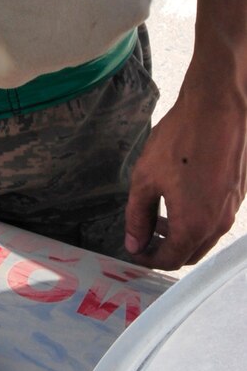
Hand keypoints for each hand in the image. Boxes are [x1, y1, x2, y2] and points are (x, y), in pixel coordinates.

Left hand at [124, 68, 246, 267]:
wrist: (216, 110)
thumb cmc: (180, 141)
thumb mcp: (146, 178)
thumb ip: (137, 216)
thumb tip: (134, 242)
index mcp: (194, 226)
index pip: (170, 259)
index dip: (148, 258)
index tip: (134, 248)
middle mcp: (218, 224)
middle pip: (189, 254)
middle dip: (164, 250)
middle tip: (143, 236)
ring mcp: (231, 210)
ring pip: (204, 238)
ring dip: (180, 235)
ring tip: (156, 216)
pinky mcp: (237, 195)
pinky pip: (215, 220)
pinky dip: (196, 221)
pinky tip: (179, 199)